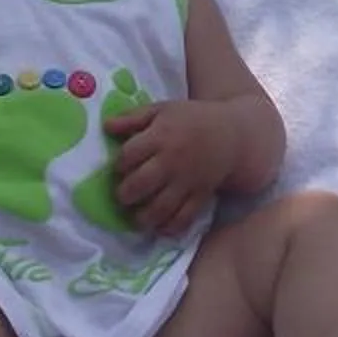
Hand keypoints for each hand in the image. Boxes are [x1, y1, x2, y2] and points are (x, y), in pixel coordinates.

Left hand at [102, 100, 240, 238]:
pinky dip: (170, 227)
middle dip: (125, 194)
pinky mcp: (200, 196)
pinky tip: (159, 227)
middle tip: (124, 195)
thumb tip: (105, 126)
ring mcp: (187, 181)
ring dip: (143, 217)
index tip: (120, 168)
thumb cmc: (192, 119)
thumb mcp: (161, 109)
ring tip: (137, 217)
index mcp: (160, 136)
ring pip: (160, 207)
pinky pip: (184, 218)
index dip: (119, 165)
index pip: (129, 156)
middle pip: (140, 184)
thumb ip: (132, 118)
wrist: (232, 134)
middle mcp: (172, 161)